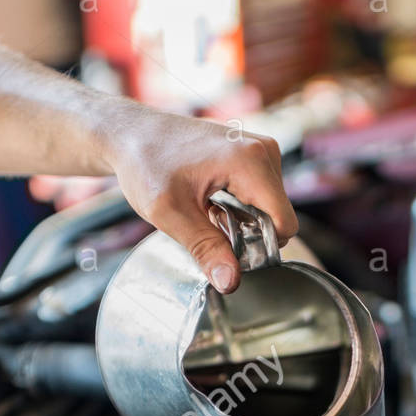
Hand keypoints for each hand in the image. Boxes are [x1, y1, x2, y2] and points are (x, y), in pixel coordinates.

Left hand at [103, 104, 297, 292]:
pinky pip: (261, 192)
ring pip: (270, 206)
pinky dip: (240, 204)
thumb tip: (231, 282)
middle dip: (250, 231)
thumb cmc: (145, 163)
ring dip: (243, 219)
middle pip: (278, 215)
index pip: (285, 223)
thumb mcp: (170, 213)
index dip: (261, 245)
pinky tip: (212, 200)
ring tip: (207, 209)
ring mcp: (260, 148)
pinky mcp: (253, 151)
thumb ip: (205, 248)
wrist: (130, 133)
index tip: (227, 247)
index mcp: (250, 161)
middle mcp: (263, 150)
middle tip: (208, 224)